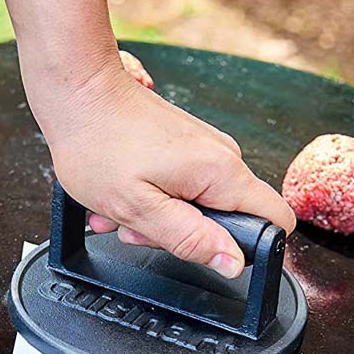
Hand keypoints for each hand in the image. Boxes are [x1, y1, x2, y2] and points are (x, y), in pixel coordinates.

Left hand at [0, 0, 293, 278]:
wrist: (78, 91)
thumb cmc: (98, 143)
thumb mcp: (139, 208)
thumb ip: (190, 238)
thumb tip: (233, 263)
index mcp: (221, 172)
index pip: (276, 221)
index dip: (250, 248)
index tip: (206, 250)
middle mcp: (222, 157)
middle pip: (230, 220)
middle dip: (186, 236)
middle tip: (141, 226)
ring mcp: (205, 150)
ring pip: (200, 207)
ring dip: (161, 219)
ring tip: (122, 209)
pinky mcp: (187, 147)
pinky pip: (184, 189)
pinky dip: (154, 200)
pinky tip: (124, 194)